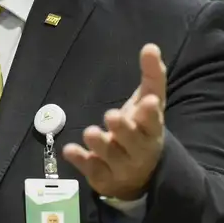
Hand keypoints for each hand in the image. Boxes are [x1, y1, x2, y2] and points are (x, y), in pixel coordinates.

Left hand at [62, 43, 166, 200]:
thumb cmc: (142, 129)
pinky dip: (81, 161)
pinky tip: (69, 150)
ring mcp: (121, 166)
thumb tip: (151, 46)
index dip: (151, 114)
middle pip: (133, 142)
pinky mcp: (103, 177)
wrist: (140, 174)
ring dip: (100, 145)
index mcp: (151, 130)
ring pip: (111, 156)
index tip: (149, 102)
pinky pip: (92, 170)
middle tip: (111, 116)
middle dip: (123, 130)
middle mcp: (139, 150)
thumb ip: (152, 75)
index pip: (154, 122)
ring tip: (90, 132)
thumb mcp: (149, 102)